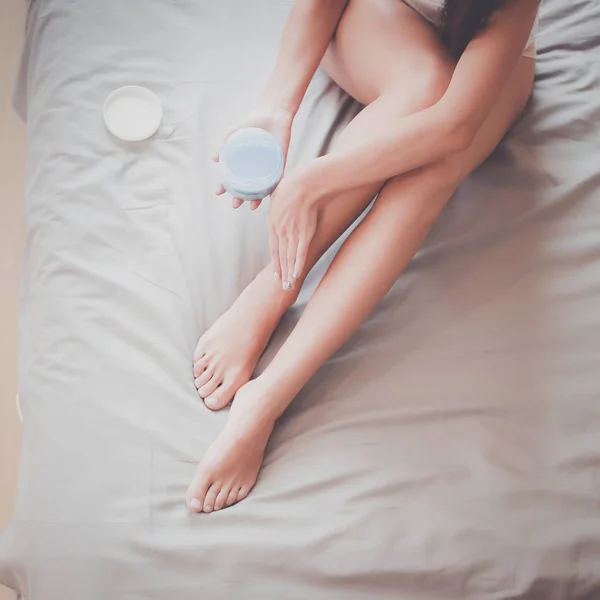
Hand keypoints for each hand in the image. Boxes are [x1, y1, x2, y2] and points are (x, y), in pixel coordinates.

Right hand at [213, 106, 292, 210]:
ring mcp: (267, 168)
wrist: (273, 112)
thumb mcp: (234, 131)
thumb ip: (223, 144)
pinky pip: (278, 180)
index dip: (224, 187)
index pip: (232, 178)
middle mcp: (254, 168)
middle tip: (235, 205)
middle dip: (240, 198)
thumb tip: (214, 159)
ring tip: (252, 206)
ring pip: (261, 188)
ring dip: (256, 199)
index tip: (218, 193)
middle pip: (246, 188)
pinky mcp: (280, 164)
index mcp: (242, 163)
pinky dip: (276, 188)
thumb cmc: (252, 122)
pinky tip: (272, 197)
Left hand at [268, 171, 318, 289]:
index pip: (273, 249)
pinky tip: (297, 274)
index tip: (276, 274)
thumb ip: (276, 206)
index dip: (275, 263)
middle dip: (282, 273)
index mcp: (272, 223)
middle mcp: (280, 232)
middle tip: (283, 286)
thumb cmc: (291, 185)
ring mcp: (293, 233)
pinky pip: (301, 252)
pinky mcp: (305, 233)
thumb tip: (278, 207)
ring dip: (289, 273)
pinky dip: (298, 264)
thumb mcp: (275, 196)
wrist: (304, 184)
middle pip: (281, 257)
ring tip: (289, 285)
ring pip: (290, 257)